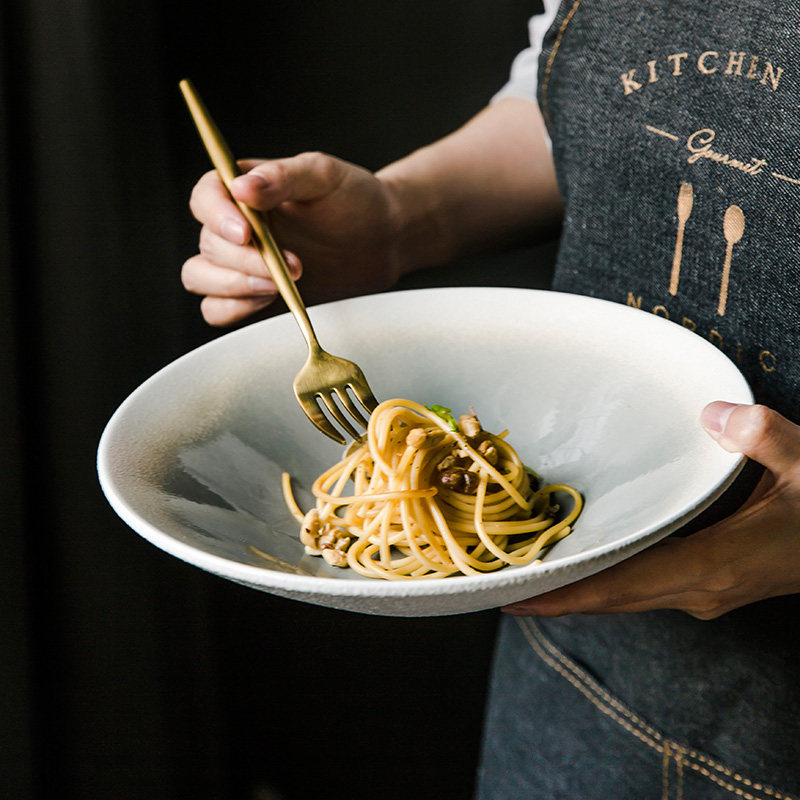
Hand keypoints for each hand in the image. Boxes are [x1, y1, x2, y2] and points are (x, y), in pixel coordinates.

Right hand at [183, 153, 400, 325]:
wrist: (381, 241)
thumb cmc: (354, 201)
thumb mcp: (325, 176)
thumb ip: (284, 176)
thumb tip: (242, 187)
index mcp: (245, 189)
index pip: (205, 197)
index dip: (216, 216)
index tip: (245, 233)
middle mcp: (235, 225)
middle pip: (208, 243)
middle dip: (247, 260)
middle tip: (293, 266)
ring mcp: (239, 263)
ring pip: (200, 277)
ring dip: (235, 286)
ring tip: (280, 285)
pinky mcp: (250, 296)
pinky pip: (216, 309)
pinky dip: (234, 310)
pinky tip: (270, 301)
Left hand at [503, 402, 799, 619]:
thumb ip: (763, 437)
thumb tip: (714, 415)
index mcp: (715, 565)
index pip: (624, 583)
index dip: (568, 592)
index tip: (517, 598)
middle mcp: (700, 589)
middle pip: (611, 598)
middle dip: (555, 596)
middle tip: (498, 586)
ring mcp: (704, 592)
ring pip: (623, 597)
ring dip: (576, 590)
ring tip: (525, 577)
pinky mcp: (708, 585)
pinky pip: (640, 589)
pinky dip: (603, 582)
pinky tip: (580, 565)